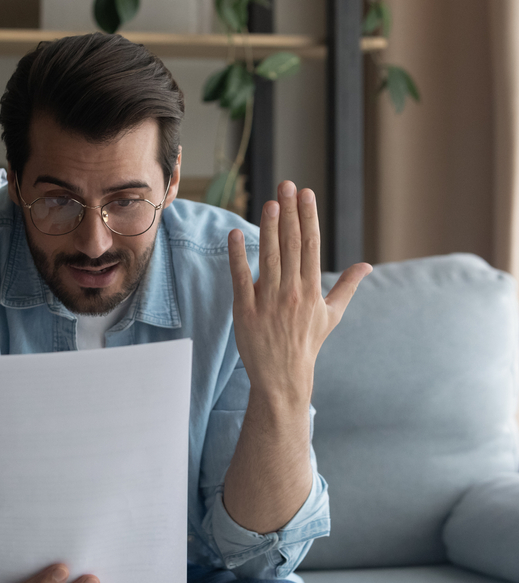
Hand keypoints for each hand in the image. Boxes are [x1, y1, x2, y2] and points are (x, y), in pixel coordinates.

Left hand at [227, 181, 371, 403]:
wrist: (282, 376)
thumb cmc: (306, 344)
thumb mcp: (331, 315)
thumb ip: (346, 287)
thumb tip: (367, 267)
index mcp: (312, 290)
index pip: (311, 245)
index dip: (308, 217)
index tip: (305, 193)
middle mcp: (292, 292)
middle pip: (291, 245)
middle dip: (289, 213)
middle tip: (286, 185)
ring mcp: (268, 301)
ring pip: (269, 257)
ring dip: (268, 228)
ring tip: (269, 203)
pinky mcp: (245, 310)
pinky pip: (241, 278)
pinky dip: (238, 256)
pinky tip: (235, 234)